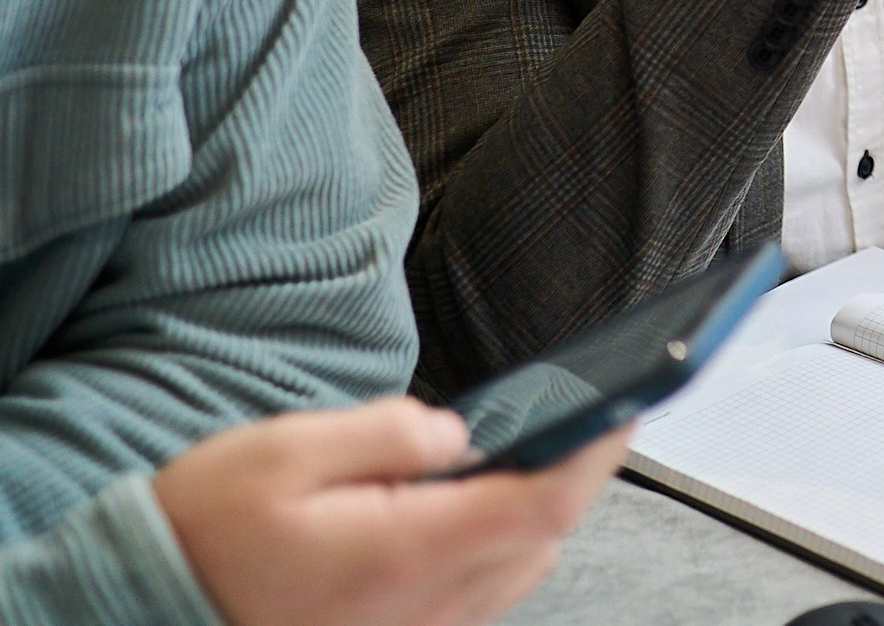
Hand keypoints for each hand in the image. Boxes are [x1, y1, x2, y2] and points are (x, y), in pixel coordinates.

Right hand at [154, 399, 627, 625]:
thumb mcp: (283, 452)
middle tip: (571, 413)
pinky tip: (462, 504)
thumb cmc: (201, 533)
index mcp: (403, 556)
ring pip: (514, 572)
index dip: (595, 452)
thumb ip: (389, 431)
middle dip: (566, 474)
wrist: (136, 613)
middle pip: (541, 541)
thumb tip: (462, 432)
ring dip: (527, 513)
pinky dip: (488, 547)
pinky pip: (475, 597)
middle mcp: (424, 612)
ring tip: (517, 451)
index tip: (624, 402)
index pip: (541, 506)